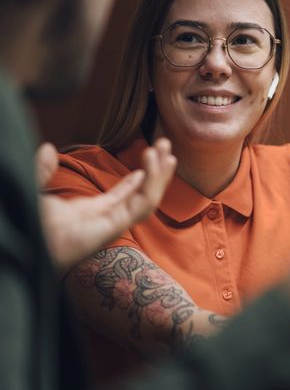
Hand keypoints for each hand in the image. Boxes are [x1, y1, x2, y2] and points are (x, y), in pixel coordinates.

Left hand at [37, 138, 176, 270]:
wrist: (25, 244)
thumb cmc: (29, 229)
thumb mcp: (35, 191)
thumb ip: (42, 171)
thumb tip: (47, 148)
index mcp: (90, 213)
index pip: (122, 196)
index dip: (136, 178)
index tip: (148, 159)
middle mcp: (106, 220)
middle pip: (143, 195)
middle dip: (157, 171)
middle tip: (164, 144)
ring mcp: (112, 224)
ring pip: (148, 199)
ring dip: (159, 174)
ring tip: (163, 149)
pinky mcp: (114, 227)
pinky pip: (142, 206)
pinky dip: (150, 184)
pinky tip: (150, 162)